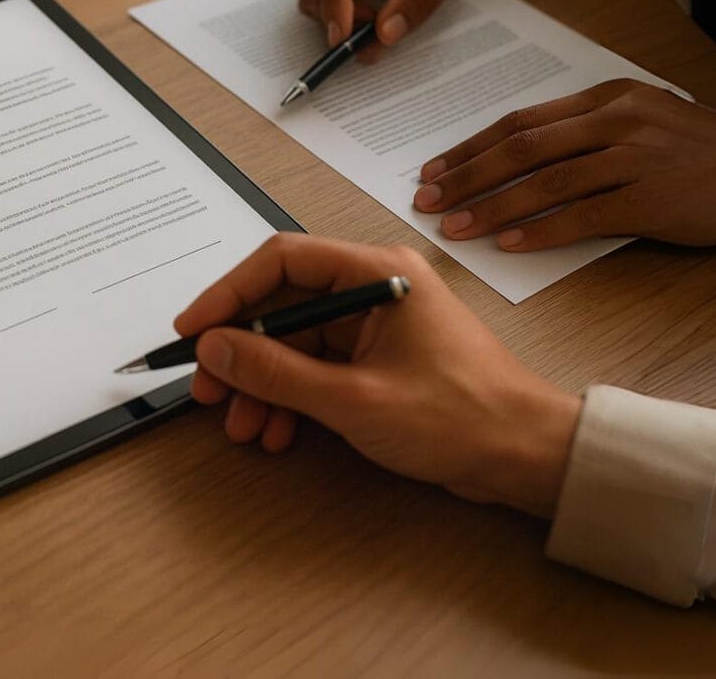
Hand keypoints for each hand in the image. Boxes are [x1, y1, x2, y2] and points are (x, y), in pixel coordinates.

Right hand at [176, 234, 578, 515]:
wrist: (523, 454)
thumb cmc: (462, 416)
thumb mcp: (353, 398)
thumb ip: (277, 372)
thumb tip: (216, 349)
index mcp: (379, 273)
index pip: (282, 260)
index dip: (228, 295)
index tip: (193, 331)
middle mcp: (378, 288)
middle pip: (285, 305)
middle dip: (242, 354)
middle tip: (208, 393)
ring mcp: (381, 325)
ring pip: (298, 344)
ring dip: (264, 385)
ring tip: (243, 427)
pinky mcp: (383, 360)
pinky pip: (321, 369)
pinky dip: (294, 399)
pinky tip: (279, 432)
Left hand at [413, 79, 715, 251]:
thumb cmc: (714, 154)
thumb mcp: (651, 122)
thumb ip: (595, 132)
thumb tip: (531, 160)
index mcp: (612, 95)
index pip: (524, 118)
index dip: (472, 144)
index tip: (437, 165)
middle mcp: (618, 119)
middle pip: (521, 146)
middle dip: (466, 173)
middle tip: (426, 197)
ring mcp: (635, 157)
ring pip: (543, 181)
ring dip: (490, 205)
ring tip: (454, 226)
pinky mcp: (653, 199)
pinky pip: (581, 216)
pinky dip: (540, 230)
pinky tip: (508, 243)